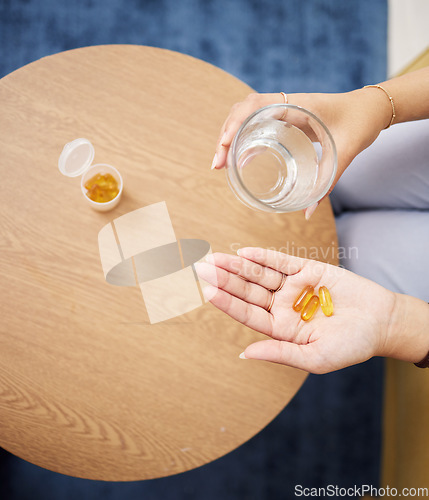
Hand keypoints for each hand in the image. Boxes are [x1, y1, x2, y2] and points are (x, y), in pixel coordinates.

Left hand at [195, 247, 396, 373]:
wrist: (381, 322)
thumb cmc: (350, 345)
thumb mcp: (314, 358)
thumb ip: (280, 353)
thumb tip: (244, 355)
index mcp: (280, 328)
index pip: (247, 314)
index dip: (227, 303)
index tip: (207, 291)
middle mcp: (282, 306)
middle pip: (247, 291)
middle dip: (224, 280)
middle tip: (201, 269)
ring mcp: (293, 287)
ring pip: (259, 274)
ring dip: (237, 266)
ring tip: (215, 258)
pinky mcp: (308, 270)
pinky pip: (281, 261)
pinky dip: (263, 256)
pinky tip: (243, 253)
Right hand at [212, 91, 390, 216]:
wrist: (371, 108)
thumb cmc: (359, 123)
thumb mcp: (344, 153)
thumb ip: (327, 183)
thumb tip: (308, 212)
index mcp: (296, 104)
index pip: (254, 106)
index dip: (234, 125)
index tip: (224, 147)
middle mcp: (285, 103)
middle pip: (242, 111)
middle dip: (225, 135)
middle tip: (217, 164)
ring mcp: (284, 109)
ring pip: (246, 116)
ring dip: (230, 136)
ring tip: (222, 163)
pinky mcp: (286, 118)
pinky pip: (258, 124)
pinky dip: (244, 139)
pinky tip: (239, 159)